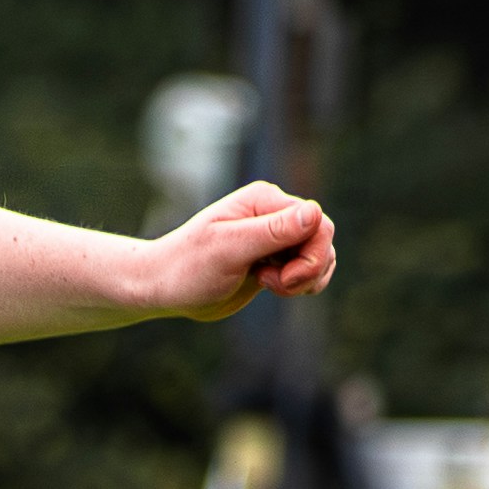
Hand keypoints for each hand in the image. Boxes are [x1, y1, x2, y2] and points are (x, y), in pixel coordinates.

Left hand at [139, 179, 338, 322]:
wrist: (166, 287)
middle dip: (308, 269)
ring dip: (305, 279)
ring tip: (269, 285)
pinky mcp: (275, 258)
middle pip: (323, 238)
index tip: (282, 277)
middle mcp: (274, 213)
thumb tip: (315, 213)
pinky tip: (274, 288)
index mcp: (264, 200)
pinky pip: (310, 268)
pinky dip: (302, 284)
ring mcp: (276, 236)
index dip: (311, 255)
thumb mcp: (229, 249)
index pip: (316, 221)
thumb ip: (272, 231)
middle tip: (275, 285)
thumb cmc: (189, 267)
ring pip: (321, 255)